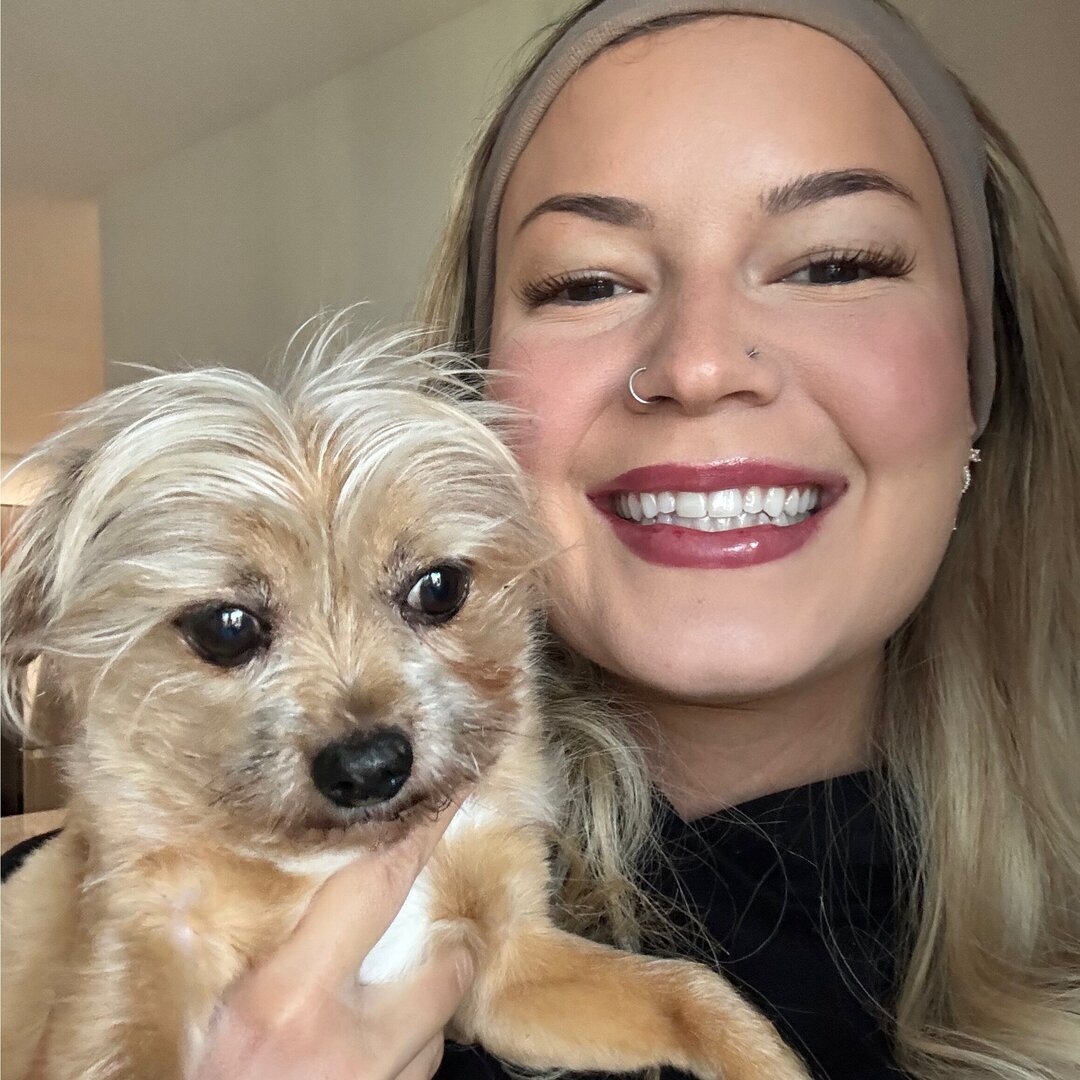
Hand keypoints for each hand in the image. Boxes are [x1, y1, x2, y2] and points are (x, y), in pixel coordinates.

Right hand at [192, 804, 473, 1079]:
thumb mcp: (211, 1011)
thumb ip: (253, 951)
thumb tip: (274, 888)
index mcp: (288, 1001)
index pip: (375, 889)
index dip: (419, 835)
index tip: (450, 796)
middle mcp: (348, 1046)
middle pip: (445, 969)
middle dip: (452, 946)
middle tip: (442, 928)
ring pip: (434, 1036)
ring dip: (419, 1017)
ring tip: (381, 1008)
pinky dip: (402, 1062)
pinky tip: (368, 1058)